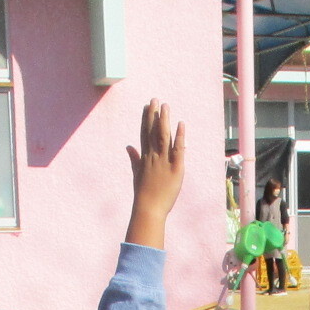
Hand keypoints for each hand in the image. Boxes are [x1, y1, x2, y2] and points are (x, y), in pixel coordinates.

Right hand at [125, 99, 185, 249]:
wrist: (148, 209)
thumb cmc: (143, 194)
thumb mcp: (137, 174)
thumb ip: (134, 159)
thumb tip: (128, 147)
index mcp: (145, 157)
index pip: (144, 134)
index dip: (146, 119)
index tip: (147, 106)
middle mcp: (153, 156)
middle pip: (152, 132)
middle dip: (154, 115)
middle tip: (155, 99)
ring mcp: (164, 162)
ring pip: (163, 137)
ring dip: (164, 120)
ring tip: (165, 106)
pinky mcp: (176, 169)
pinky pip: (178, 150)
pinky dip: (180, 137)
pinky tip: (181, 124)